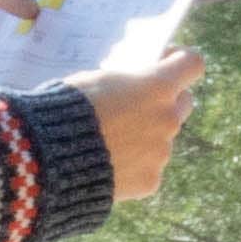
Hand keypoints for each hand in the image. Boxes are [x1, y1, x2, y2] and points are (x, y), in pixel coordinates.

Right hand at [67, 48, 205, 203]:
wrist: (48, 158)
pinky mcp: (150, 180)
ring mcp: (162, 152)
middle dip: (165, 100)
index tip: (162, 62)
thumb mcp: (95, 79)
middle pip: (183, 103)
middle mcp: (168, 118)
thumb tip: (131, 83)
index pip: (192, 64)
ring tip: (109, 141)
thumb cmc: (66, 109)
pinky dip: (132, 166)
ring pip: (163, 139)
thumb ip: (123, 80)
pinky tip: (106, 164)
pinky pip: (148, 168)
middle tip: (137, 104)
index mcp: (156, 86)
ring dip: (145, 136)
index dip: (178, 60)